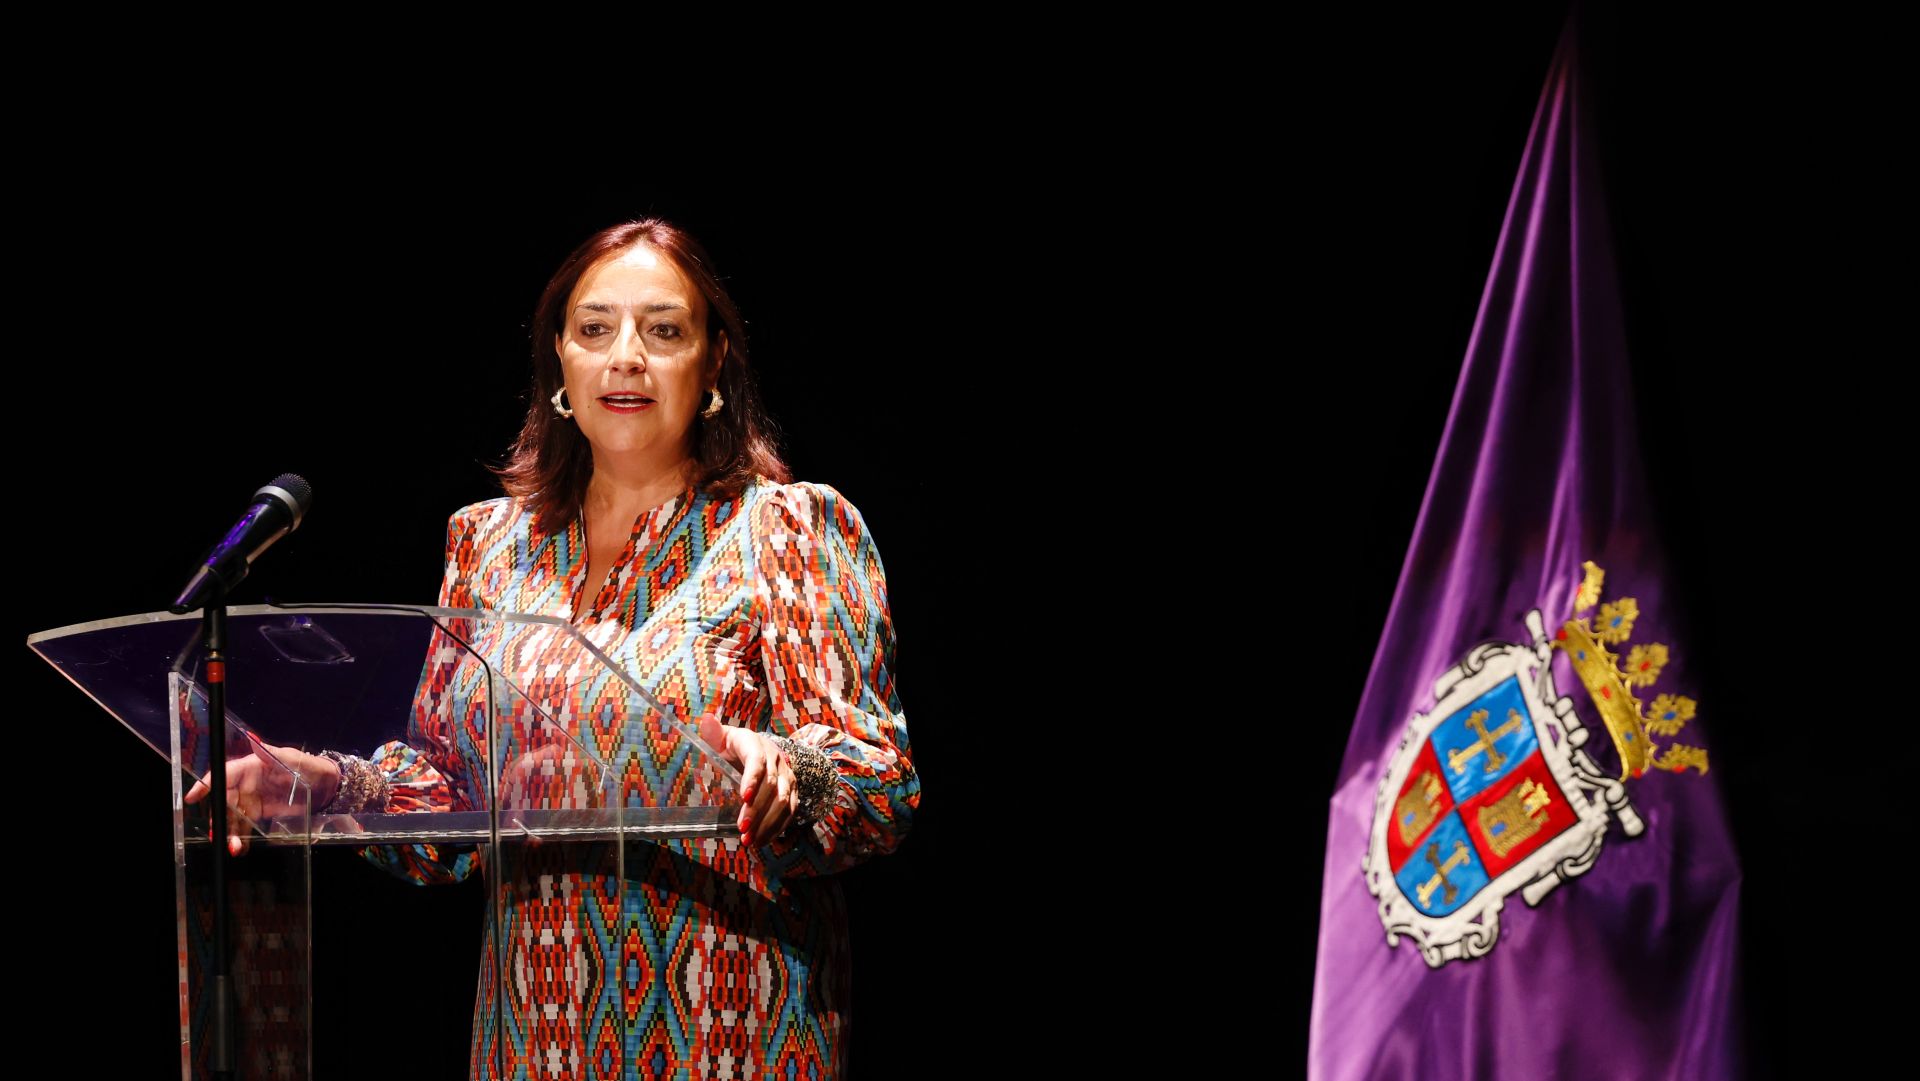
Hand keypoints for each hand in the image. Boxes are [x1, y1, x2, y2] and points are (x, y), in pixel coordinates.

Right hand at [183, 735, 340, 855]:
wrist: (326, 786)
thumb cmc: (310, 767)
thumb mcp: (293, 759)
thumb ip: (271, 753)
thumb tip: (252, 738)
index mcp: (252, 766)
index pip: (225, 774)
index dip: (207, 784)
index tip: (193, 797)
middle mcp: (247, 783)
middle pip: (224, 800)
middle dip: (219, 817)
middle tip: (217, 834)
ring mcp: (252, 799)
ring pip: (232, 816)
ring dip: (229, 832)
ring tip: (233, 847)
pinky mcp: (259, 813)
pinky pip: (244, 826)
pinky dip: (240, 837)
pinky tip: (239, 848)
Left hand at [699, 715, 798, 846]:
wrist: (757, 749)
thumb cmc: (732, 746)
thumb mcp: (721, 738)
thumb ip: (713, 733)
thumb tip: (707, 719)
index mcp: (755, 744)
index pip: (757, 760)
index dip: (753, 779)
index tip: (744, 798)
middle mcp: (776, 758)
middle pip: (772, 786)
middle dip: (758, 810)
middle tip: (742, 830)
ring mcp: (787, 775)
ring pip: (784, 801)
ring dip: (768, 823)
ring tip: (751, 841)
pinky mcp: (792, 790)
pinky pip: (790, 810)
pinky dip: (778, 827)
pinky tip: (764, 840)